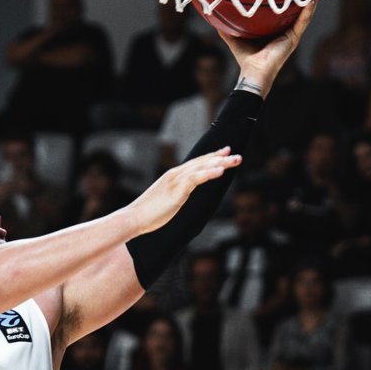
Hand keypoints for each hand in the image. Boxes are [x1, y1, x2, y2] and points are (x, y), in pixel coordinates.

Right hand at [125, 148, 241, 233]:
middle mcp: (175, 175)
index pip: (195, 163)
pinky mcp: (176, 191)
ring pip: (202, 167)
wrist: (133, 218)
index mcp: (173, 177)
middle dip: (220, 157)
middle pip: (201, 162)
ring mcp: (175, 181)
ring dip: (220, 163)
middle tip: (237, 155)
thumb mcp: (165, 201)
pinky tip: (220, 170)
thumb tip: (180, 199)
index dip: (211, 156)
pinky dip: (208, 173)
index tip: (225, 152)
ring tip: (236, 160)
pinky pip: (195, 179)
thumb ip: (175, 195)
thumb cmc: (148, 213)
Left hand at [218, 0, 318, 97]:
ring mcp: (291, 33)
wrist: (253, 71)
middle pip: (294, 9)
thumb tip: (214, 16)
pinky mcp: (294, 37)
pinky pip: (303, 21)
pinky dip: (309, 9)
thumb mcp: (234, 38)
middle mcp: (285, 30)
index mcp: (274, 29)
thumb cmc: (245, 58)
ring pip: (303, 12)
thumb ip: (227, 28)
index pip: (280, 10)